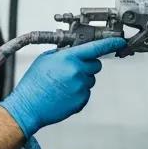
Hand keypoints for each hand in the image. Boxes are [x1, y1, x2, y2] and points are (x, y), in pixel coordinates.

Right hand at [0, 37, 126, 135]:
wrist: (28, 107)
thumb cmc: (34, 83)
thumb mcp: (45, 59)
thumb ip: (63, 53)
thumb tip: (74, 50)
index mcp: (69, 58)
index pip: (96, 47)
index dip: (110, 43)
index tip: (120, 41)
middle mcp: (78, 71)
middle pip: (95, 65)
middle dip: (87, 65)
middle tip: (72, 70)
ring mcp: (81, 87)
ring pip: (90, 79)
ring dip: (81, 79)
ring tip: (63, 85)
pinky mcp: (82, 101)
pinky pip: (86, 92)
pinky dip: (78, 92)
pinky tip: (64, 94)